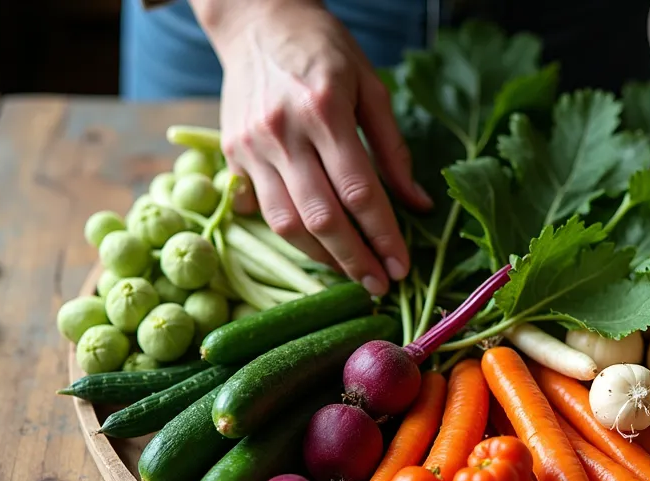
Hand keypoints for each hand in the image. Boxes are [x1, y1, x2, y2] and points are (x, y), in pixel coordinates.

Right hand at [193, 0, 432, 296]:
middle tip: (380, 286)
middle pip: (322, 217)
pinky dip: (291, 235)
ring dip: (322, 258)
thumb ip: (393, 148)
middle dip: (355, 260)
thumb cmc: (323, 48)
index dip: (383, 235)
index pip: (359, 191)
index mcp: (325, 110)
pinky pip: (261, 210)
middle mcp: (283, 132)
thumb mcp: (371, 84)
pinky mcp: (232, 155)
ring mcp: (251, 146)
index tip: (402, 266)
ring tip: (352, 273)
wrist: (256, 20)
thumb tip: (418, 205)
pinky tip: (317, 247)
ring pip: (286, 223)